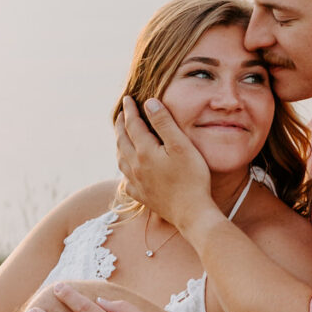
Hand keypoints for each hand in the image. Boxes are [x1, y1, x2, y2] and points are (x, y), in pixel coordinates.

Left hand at [115, 96, 211, 232]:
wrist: (192, 212)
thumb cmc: (191, 177)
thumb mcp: (181, 145)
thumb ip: (164, 123)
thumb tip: (149, 103)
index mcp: (145, 151)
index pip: (132, 124)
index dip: (129, 110)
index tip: (128, 99)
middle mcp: (135, 166)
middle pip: (122, 141)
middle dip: (120, 125)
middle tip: (120, 114)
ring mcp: (137, 183)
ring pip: (121, 159)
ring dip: (119, 145)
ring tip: (121, 137)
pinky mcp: (142, 196)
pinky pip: (126, 180)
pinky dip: (124, 170)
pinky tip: (128, 171)